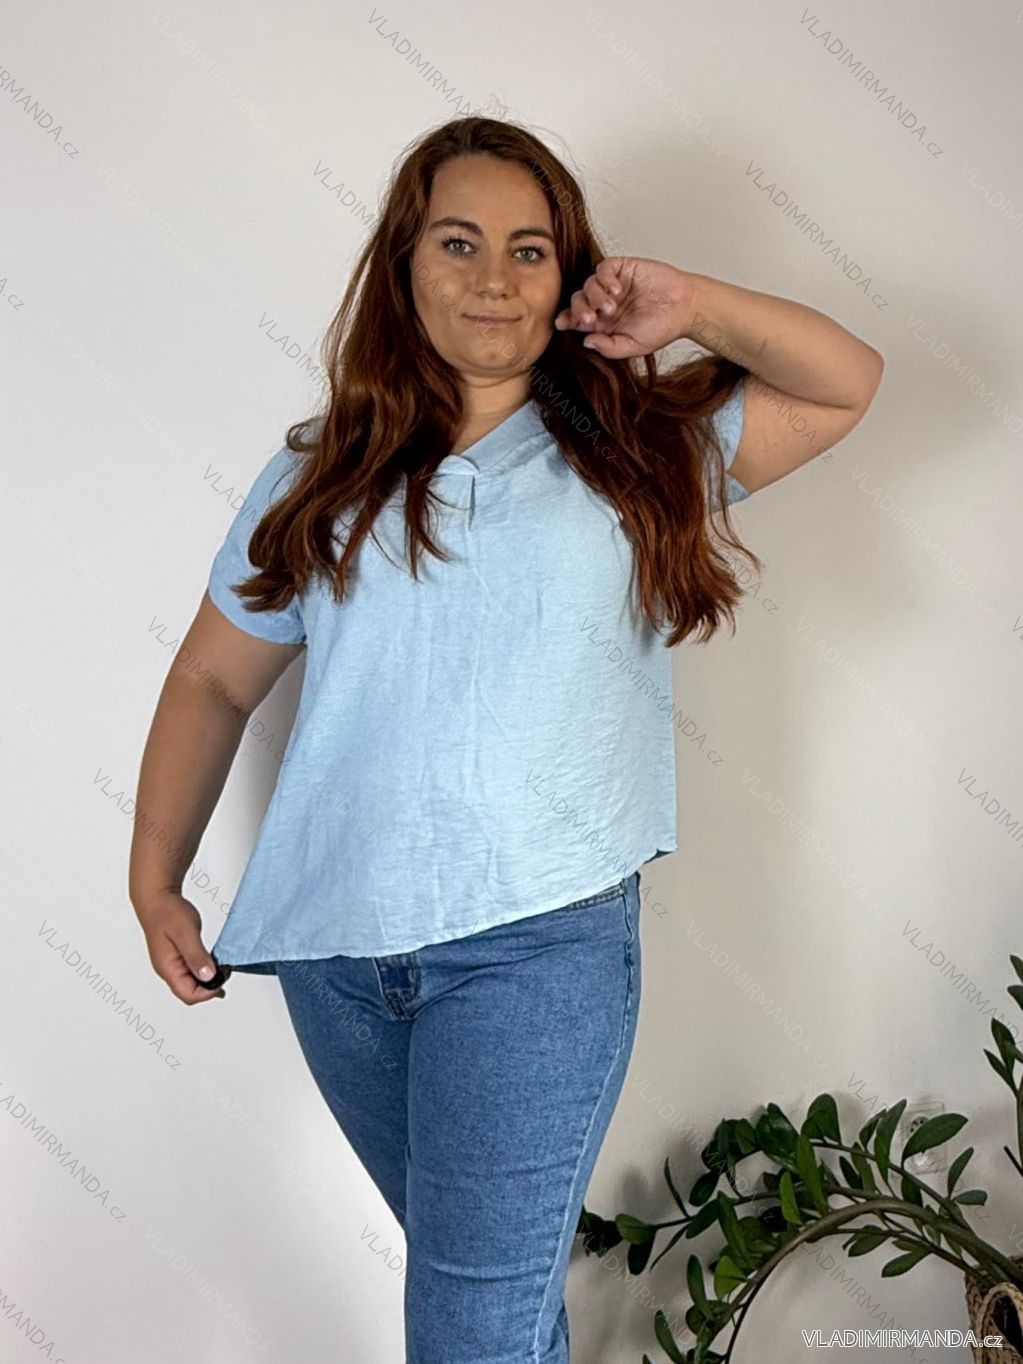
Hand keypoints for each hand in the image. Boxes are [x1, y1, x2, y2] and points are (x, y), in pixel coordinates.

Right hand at [134, 890, 231, 1004]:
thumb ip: (196, 956)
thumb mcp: (186, 932)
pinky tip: (214, 962)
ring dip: (208, 979)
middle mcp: (168, 970)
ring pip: (192, 983)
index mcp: (167, 968)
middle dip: (210, 987)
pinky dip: (205, 969)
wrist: (158, 897)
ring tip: (223, 967)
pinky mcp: (177, 957)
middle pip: (190, 992)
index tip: (223, 977)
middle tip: (226, 971)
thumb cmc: (167, 912)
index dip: (208, 992)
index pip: (188, 995)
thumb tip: (208, 977)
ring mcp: (172, 964)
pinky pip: (192, 971)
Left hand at [553, 257, 697, 359]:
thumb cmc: (662, 328)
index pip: (577, 318)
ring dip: (595, 296)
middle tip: (590, 318)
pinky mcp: (623, 268)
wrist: (686, 307)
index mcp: (604, 323)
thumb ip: (609, 347)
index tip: (562, 323)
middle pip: (578, 300)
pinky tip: (617, 290)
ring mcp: (613, 284)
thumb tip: (586, 341)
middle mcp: (605, 302)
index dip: (567, 319)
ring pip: (589, 284)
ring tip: (612, 307)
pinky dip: (605, 278)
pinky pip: (603, 268)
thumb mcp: (634, 346)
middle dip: (579, 309)